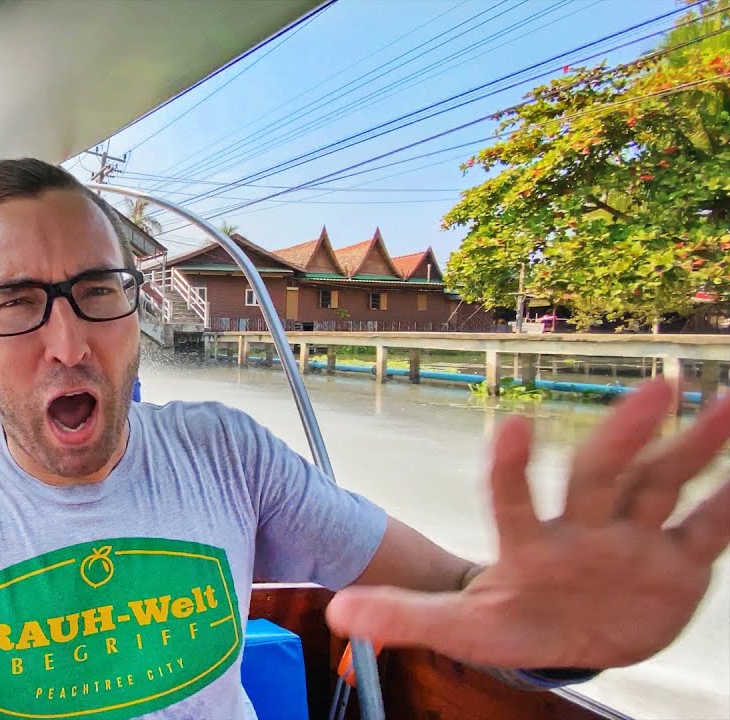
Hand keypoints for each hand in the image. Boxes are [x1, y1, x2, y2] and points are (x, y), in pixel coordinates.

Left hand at [327, 379, 729, 668]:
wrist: (566, 640)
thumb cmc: (513, 624)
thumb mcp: (463, 629)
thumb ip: (407, 617)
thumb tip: (339, 614)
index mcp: (528, 543)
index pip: (513, 497)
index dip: (511, 468)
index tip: (512, 424)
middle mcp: (581, 527)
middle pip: (601, 474)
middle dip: (624, 435)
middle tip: (656, 390)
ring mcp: (630, 540)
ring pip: (663, 484)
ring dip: (695, 448)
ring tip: (724, 404)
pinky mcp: (674, 562)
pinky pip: (708, 529)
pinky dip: (729, 504)